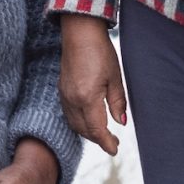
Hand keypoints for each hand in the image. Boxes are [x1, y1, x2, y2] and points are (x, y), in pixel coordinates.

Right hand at [58, 15, 126, 155]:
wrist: (79, 33)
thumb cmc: (100, 52)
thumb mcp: (115, 78)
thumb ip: (117, 102)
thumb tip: (121, 123)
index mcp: (87, 98)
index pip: (96, 130)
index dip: (106, 143)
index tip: (115, 150)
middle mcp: (72, 100)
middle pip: (84, 130)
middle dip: (98, 140)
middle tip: (114, 143)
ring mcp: (64, 95)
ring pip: (74, 123)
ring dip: (88, 132)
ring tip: (103, 134)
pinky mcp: (62, 89)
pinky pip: (69, 114)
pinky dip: (79, 122)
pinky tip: (90, 120)